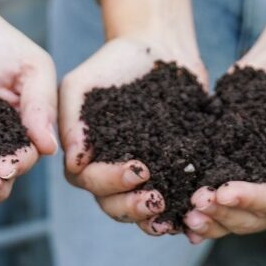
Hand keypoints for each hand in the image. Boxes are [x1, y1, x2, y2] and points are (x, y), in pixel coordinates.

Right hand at [60, 33, 206, 235]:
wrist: (157, 47)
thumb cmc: (112, 63)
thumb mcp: (81, 86)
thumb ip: (71, 123)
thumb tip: (72, 162)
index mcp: (86, 156)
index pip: (89, 181)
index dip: (111, 182)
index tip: (139, 169)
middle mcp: (111, 171)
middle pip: (113, 204)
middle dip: (133, 207)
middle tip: (157, 198)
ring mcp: (144, 174)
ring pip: (141, 210)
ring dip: (153, 218)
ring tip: (171, 214)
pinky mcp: (172, 171)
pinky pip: (174, 199)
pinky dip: (181, 210)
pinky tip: (194, 211)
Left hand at [181, 49, 265, 243]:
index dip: (253, 201)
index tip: (225, 191)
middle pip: (254, 219)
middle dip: (225, 212)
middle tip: (198, 200)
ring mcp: (254, 190)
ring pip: (234, 218)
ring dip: (212, 219)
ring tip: (189, 211)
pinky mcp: (229, 178)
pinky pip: (218, 208)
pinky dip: (203, 218)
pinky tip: (183, 220)